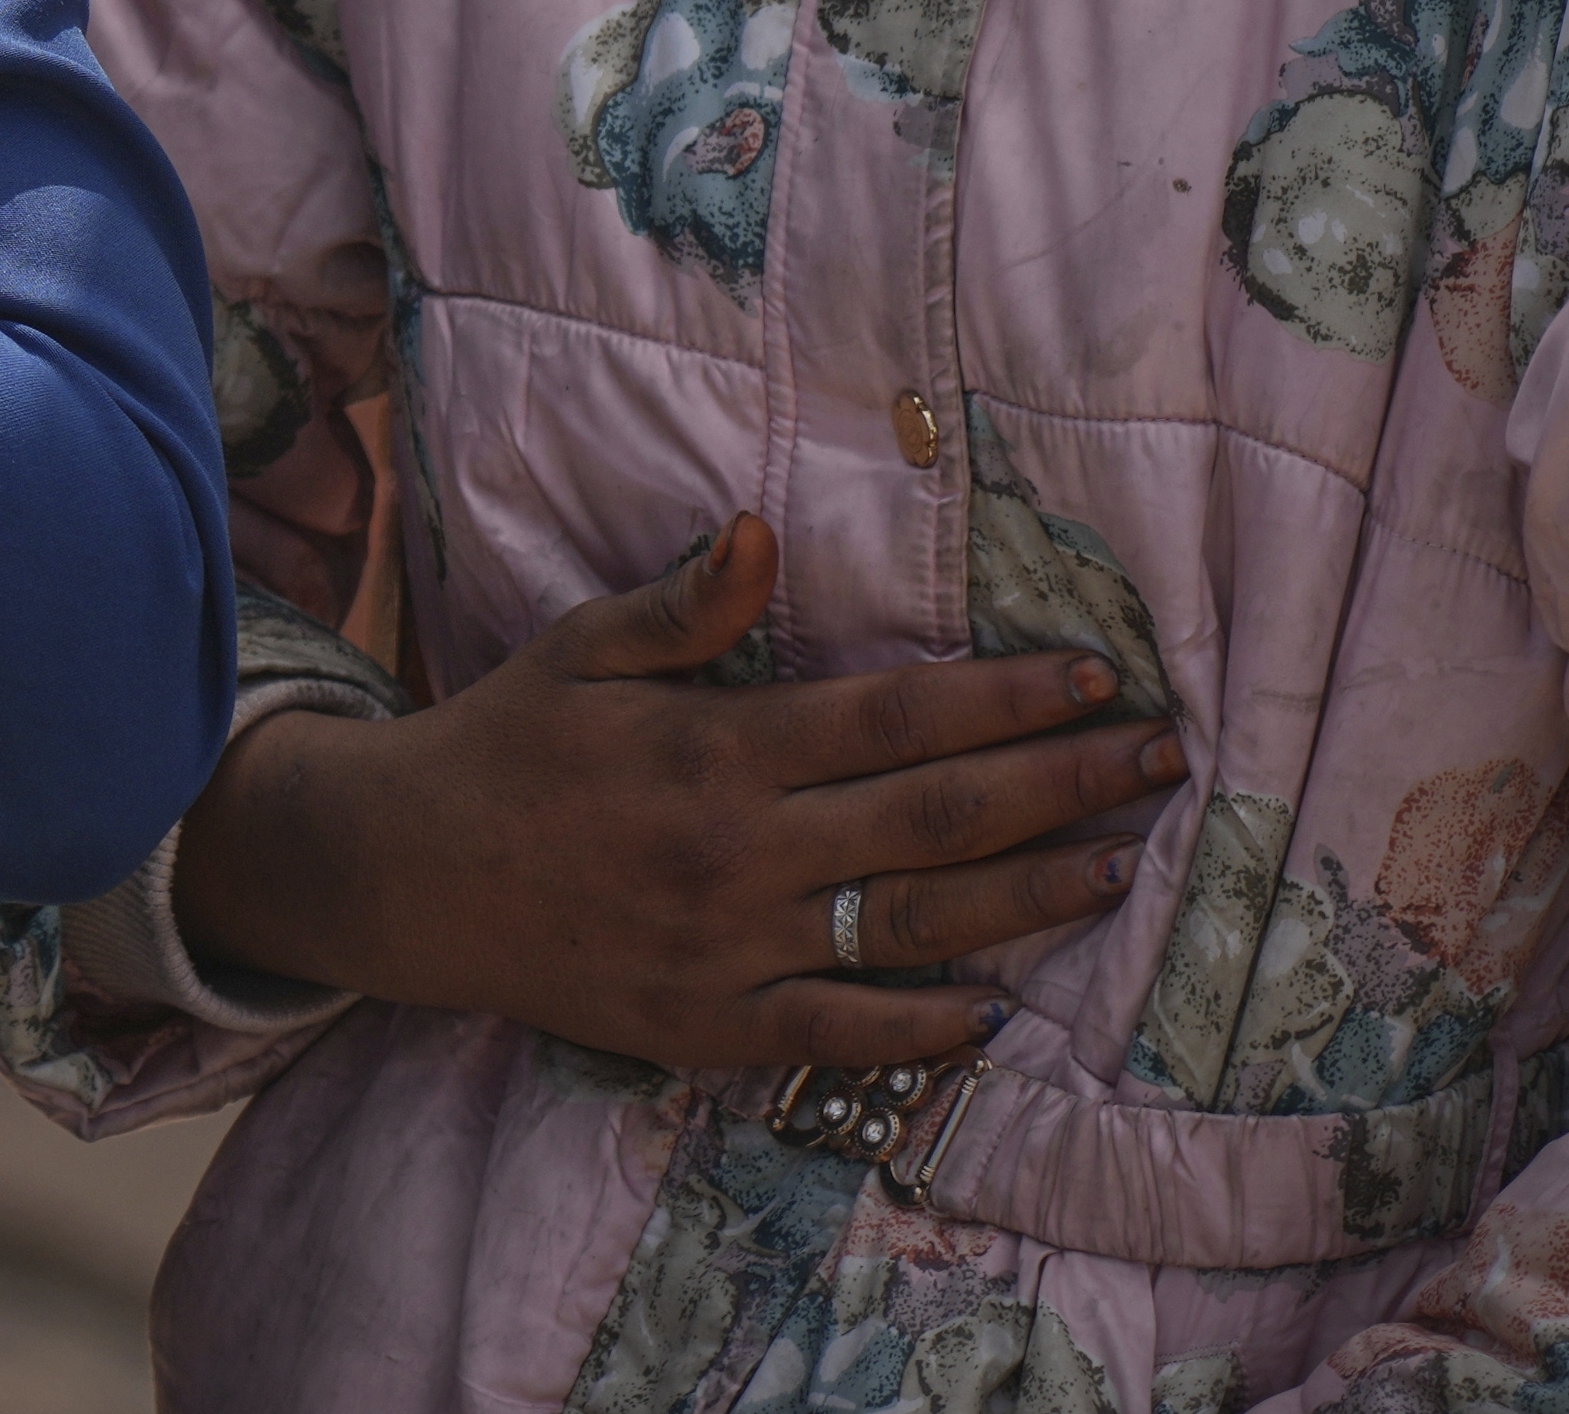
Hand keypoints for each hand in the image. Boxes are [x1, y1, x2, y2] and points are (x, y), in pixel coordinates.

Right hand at [162, 514, 1175, 1074]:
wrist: (407, 877)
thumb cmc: (509, 743)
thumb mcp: (583, 650)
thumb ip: (688, 606)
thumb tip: (764, 532)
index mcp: (715, 748)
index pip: (896, 719)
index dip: (1005, 699)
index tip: (1095, 680)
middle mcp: (738, 852)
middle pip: (935, 819)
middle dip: (1061, 786)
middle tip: (1161, 762)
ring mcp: (730, 949)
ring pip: (913, 926)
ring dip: (1031, 897)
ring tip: (1119, 864)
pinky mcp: (710, 1026)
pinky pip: (840, 1036)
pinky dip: (923, 1027)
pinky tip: (997, 1009)